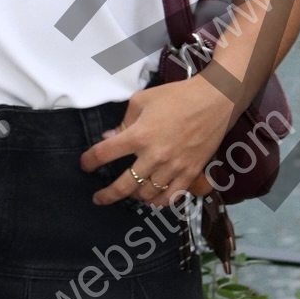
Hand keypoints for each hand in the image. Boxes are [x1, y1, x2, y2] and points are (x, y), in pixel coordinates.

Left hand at [80, 80, 232, 205]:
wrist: (215, 100)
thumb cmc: (176, 96)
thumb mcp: (142, 100)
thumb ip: (124, 122)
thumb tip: (110, 138)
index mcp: (139, 135)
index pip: (104, 154)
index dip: (89, 161)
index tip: (85, 165)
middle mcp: (154, 156)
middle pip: (123, 185)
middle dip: (107, 195)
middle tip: (98, 198)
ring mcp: (174, 167)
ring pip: (147, 194)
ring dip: (134, 196)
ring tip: (130, 193)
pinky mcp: (191, 173)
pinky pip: (171, 197)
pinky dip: (159, 202)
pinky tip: (152, 200)